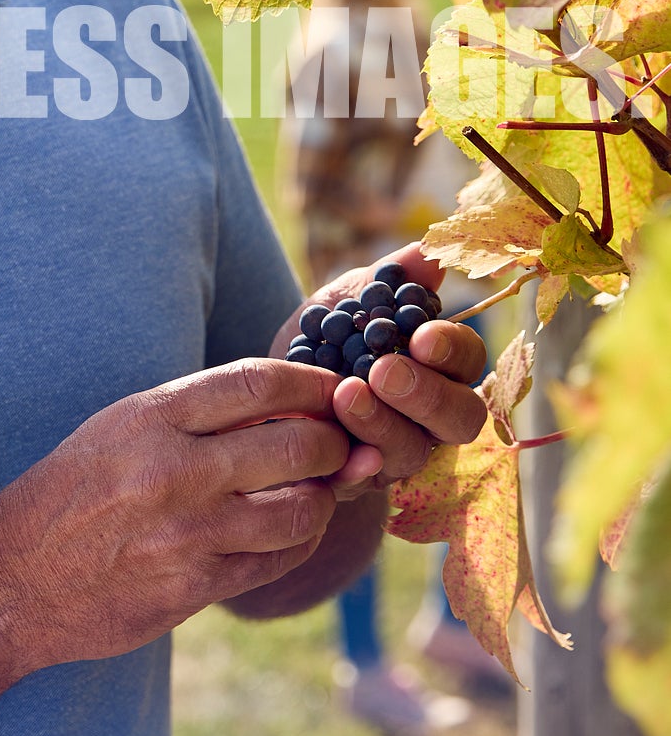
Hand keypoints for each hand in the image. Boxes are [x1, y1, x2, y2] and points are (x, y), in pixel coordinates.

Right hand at [0, 359, 352, 670]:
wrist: (12, 583)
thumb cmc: (69, 497)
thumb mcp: (117, 430)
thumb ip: (196, 416)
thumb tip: (291, 404)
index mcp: (149, 419)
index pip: (257, 382)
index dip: (312, 382)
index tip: (334, 388)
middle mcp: (172, 470)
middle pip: (297, 443)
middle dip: (334, 441)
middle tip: (342, 444)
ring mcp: (187, 534)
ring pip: (301, 509)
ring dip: (325, 498)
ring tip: (319, 490)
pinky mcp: (195, 588)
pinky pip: (278, 560)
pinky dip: (299, 542)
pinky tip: (292, 530)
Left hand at [269, 243, 485, 492]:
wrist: (268, 389)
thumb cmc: (320, 339)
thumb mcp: (346, 300)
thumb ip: (388, 279)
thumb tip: (426, 253)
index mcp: (438, 368)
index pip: (468, 361)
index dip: (452, 350)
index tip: (422, 336)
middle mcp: (430, 417)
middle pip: (460, 418)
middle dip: (426, 395)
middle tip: (385, 371)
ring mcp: (397, 455)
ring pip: (413, 452)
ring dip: (382, 424)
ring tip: (346, 394)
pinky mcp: (358, 482)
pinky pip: (363, 482)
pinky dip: (349, 466)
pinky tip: (330, 442)